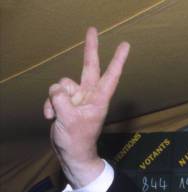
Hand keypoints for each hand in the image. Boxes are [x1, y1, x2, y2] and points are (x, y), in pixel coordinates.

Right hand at [44, 27, 129, 187]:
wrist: (71, 154)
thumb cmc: (78, 140)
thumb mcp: (69, 120)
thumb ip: (61, 101)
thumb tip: (57, 89)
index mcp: (99, 99)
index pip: (111, 75)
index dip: (117, 60)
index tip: (125, 45)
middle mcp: (89, 95)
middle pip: (89, 67)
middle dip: (90, 48)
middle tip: (93, 29)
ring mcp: (77, 98)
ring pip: (62, 85)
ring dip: (54, 98)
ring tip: (56, 115)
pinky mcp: (65, 103)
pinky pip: (54, 95)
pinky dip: (49, 105)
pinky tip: (50, 117)